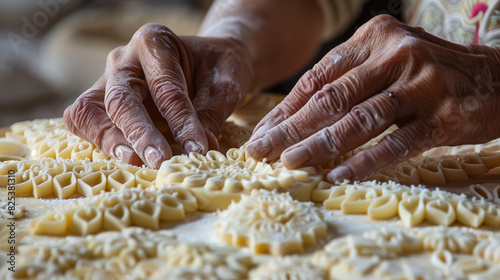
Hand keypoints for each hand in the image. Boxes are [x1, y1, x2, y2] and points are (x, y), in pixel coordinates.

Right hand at [64, 23, 252, 167]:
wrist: (206, 63)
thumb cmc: (215, 69)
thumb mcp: (225, 85)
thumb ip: (211, 115)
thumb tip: (200, 150)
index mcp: (154, 42)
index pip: (165, 86)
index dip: (181, 121)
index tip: (197, 149)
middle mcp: (124, 59)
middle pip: (121, 98)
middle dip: (139, 134)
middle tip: (159, 161)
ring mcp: (107, 81)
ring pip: (90, 110)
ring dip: (110, 141)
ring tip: (136, 163)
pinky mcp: (100, 103)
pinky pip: (86, 122)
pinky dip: (100, 142)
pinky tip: (125, 159)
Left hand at [246, 15, 499, 182]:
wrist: (496, 78)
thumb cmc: (427, 73)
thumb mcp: (386, 62)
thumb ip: (348, 81)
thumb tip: (295, 117)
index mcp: (374, 39)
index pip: (318, 78)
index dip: (286, 109)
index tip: (261, 133)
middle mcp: (395, 55)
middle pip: (331, 98)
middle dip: (290, 128)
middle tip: (260, 152)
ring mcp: (420, 85)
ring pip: (358, 120)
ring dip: (319, 145)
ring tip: (290, 164)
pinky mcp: (442, 116)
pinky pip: (395, 143)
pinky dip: (364, 161)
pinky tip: (337, 176)